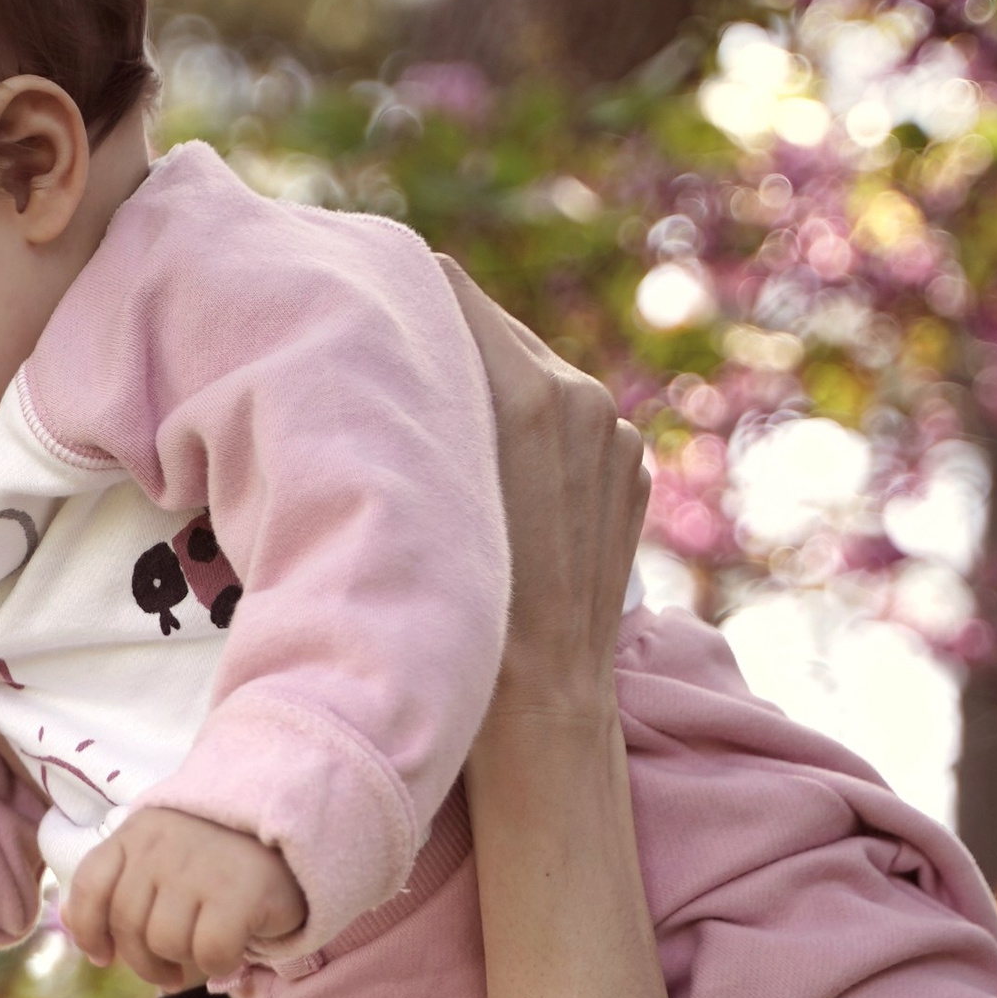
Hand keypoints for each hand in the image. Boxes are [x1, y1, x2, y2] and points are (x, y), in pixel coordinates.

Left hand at [64, 806, 303, 988]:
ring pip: (165, 942)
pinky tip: (235, 948)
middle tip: (168, 971)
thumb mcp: (167, 859)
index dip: (88, 930)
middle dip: (144, 962)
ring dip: (186, 960)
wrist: (299, 836)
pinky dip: (222, 963)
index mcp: (137, 832)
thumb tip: (79, 934)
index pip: (89, 886)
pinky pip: (210, 952)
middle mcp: (161, 843)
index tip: (102, 956)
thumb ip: (125, 885)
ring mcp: (198, 864)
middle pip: (127, 925)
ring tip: (207, 947)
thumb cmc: (225, 860)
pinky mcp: (237, 890)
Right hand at [436, 254, 648, 727]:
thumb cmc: (462, 609)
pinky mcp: (631, 468)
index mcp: (531, 394)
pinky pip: (569, 423)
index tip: (365, 309)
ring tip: (441, 425)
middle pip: (496, 332)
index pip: (452, 294)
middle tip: (390, 363)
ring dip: (489, 389)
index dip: (405, 297)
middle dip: (447, 343)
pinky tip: (497, 477)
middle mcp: (584, 400)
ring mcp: (616, 435)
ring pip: (534, 374)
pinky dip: (532, 433)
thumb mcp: (426, 490)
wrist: (543, 702)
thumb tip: (402, 322)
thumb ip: (423, 394)